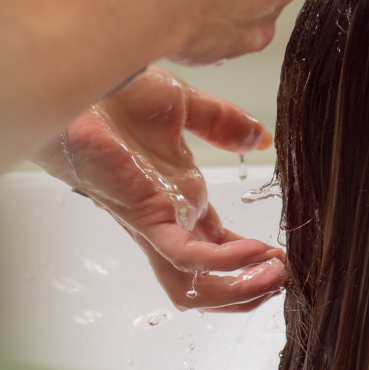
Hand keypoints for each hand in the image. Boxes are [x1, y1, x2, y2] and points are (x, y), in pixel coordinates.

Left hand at [34, 66, 284, 310]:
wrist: (84, 81)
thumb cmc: (117, 96)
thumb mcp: (187, 108)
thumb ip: (224, 124)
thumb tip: (260, 138)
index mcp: (178, 199)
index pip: (218, 245)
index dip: (250, 258)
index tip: (282, 256)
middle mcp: (168, 220)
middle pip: (203, 279)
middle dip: (246, 288)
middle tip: (284, 278)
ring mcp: (155, 222)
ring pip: (192, 281)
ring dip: (238, 288)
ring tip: (274, 277)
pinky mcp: (144, 217)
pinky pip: (184, 254)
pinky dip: (222, 260)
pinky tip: (254, 253)